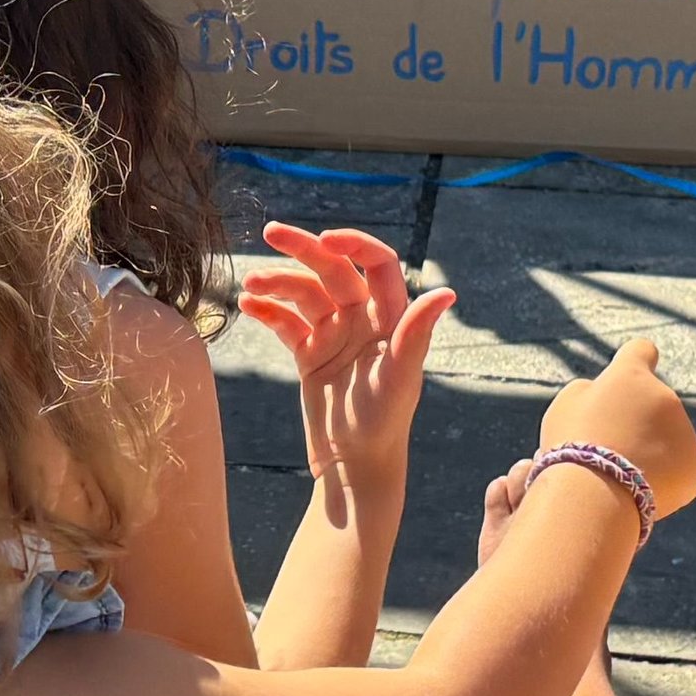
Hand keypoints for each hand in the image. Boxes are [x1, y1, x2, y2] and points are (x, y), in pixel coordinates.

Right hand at [240, 225, 453, 512]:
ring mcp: (334, 335)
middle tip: (272, 231)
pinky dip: (267, 311)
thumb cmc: (384, 423)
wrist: (354, 464)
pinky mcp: (310, 354)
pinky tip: (247, 305)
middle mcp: (363, 320)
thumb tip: (448, 292)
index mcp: (390, 318)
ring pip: (304, 294)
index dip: (355, 245)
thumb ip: (416, 332)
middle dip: (303, 249)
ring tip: (251, 285)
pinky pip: (286, 323)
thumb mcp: (400, 377)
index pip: (377, 264)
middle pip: (333, 270)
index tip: (325, 239)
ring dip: (277, 283)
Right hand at [529, 336, 695, 523]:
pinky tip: (637, 488)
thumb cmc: (573, 447)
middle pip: (653, 405)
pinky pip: (678, 468)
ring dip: (650, 450)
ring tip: (621, 475)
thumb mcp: (566, 405)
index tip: (632, 376)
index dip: (635, 362)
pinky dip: (662, 478)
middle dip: (638, 421)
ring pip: (666, 439)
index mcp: (632, 376)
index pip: (641, 351)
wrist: (596, 496)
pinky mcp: (695, 467)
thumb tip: (604, 394)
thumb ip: (591, 391)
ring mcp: (685, 433)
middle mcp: (666, 397)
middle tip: (610, 449)